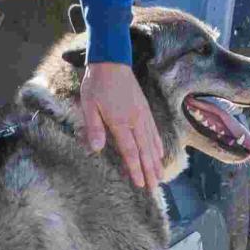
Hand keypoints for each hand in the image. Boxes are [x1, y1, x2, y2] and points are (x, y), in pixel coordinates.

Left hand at [80, 61, 163, 188]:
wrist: (111, 62)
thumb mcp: (88, 105)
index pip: (130, 151)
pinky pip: (154, 131)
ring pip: (152, 143)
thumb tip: (96, 149)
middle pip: (144, 151)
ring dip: (156, 161)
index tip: (140, 183)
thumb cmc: (96, 84)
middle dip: (149, 170)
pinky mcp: (144, 109)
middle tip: (155, 187)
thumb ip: (93, 127)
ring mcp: (142, 115)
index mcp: (119, 122)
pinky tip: (160, 153)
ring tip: (160, 176)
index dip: (135, 168)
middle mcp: (134, 121)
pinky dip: (158, 144)